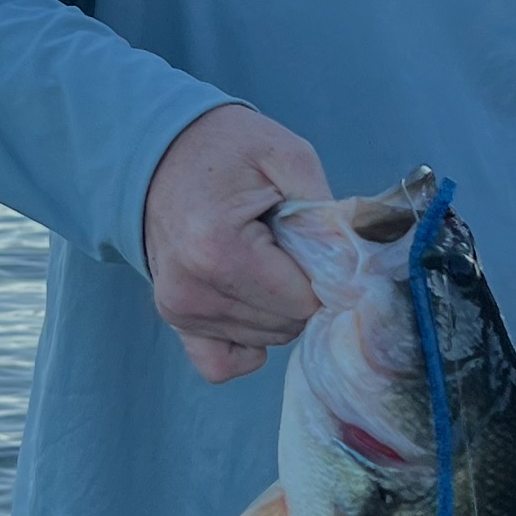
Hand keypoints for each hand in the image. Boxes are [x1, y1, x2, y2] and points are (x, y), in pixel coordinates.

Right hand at [142, 104, 331, 382]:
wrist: (159, 151)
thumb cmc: (228, 150)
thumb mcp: (288, 157)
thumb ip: (327, 215)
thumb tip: (356, 272)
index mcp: (220, 249)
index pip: (305, 301)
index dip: (322, 275)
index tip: (308, 242)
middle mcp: (195, 290)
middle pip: (288, 324)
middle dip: (300, 290)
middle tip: (281, 246)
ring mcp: (181, 311)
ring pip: (268, 340)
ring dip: (277, 308)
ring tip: (258, 259)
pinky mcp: (176, 322)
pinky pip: (224, 365)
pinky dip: (248, 343)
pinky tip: (250, 303)